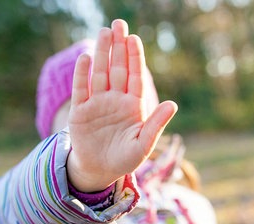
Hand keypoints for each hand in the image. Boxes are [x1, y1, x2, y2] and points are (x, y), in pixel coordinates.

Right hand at [67, 19, 176, 191]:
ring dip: (102, 53)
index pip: (135, 77)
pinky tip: (87, 58)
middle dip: (118, 47)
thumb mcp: (143, 144)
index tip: (135, 39)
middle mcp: (115, 100)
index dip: (135, 58)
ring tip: (104, 32)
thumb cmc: (125, 159)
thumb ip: (156, 124)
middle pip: (117, 69)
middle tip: (118, 24)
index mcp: (133, 106)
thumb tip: (173, 104)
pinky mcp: (80, 112)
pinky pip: (82, 89)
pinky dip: (83, 74)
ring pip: (100, 73)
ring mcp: (97, 104)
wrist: (100, 170)